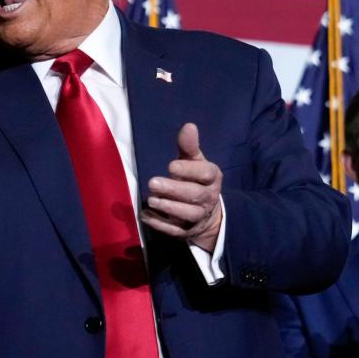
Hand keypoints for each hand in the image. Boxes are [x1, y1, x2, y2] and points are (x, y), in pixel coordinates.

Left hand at [140, 123, 222, 251]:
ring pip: (187, 215)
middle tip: (152, 183)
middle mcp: (208, 198)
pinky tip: (146, 215)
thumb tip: (189, 126)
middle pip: (195, 196)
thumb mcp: (195, 161)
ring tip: (151, 199)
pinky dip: (159, 224)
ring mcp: (199, 217)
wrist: (207, 212)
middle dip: (174, 190)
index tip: (171, 166)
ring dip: (168, 207)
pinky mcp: (187, 231)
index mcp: (213, 178)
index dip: (189, 171)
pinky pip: (175, 230)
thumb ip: (189, 146)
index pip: (205, 174)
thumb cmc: (196, 179)